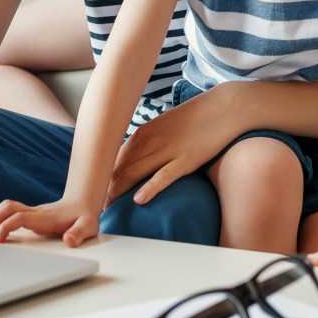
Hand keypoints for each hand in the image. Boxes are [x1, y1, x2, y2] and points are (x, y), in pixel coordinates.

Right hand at [0, 197, 98, 246]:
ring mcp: (31, 212)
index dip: (6, 227)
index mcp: (46, 217)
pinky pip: (9, 212)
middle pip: (7, 207)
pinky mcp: (29, 214)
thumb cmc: (84, 217)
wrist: (82, 204)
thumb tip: (69, 240)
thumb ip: (79, 233)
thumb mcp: (88, 226)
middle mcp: (35, 212)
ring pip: (6, 207)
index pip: (19, 217)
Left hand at [106, 83, 241, 205]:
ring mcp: (169, 150)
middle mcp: (151, 140)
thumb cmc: (195, 119)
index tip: (93, 194)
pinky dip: (150, 188)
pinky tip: (139, 200)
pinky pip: (164, 176)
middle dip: (104, 189)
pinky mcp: (187, 159)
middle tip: (94, 208)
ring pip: (135, 172)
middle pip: (119, 168)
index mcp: (143, 132)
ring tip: (108, 210)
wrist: (225, 107)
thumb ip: (148, 144)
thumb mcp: (165, 127)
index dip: (100, 177)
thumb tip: (132, 162)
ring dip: (119, 192)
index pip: (112, 158)